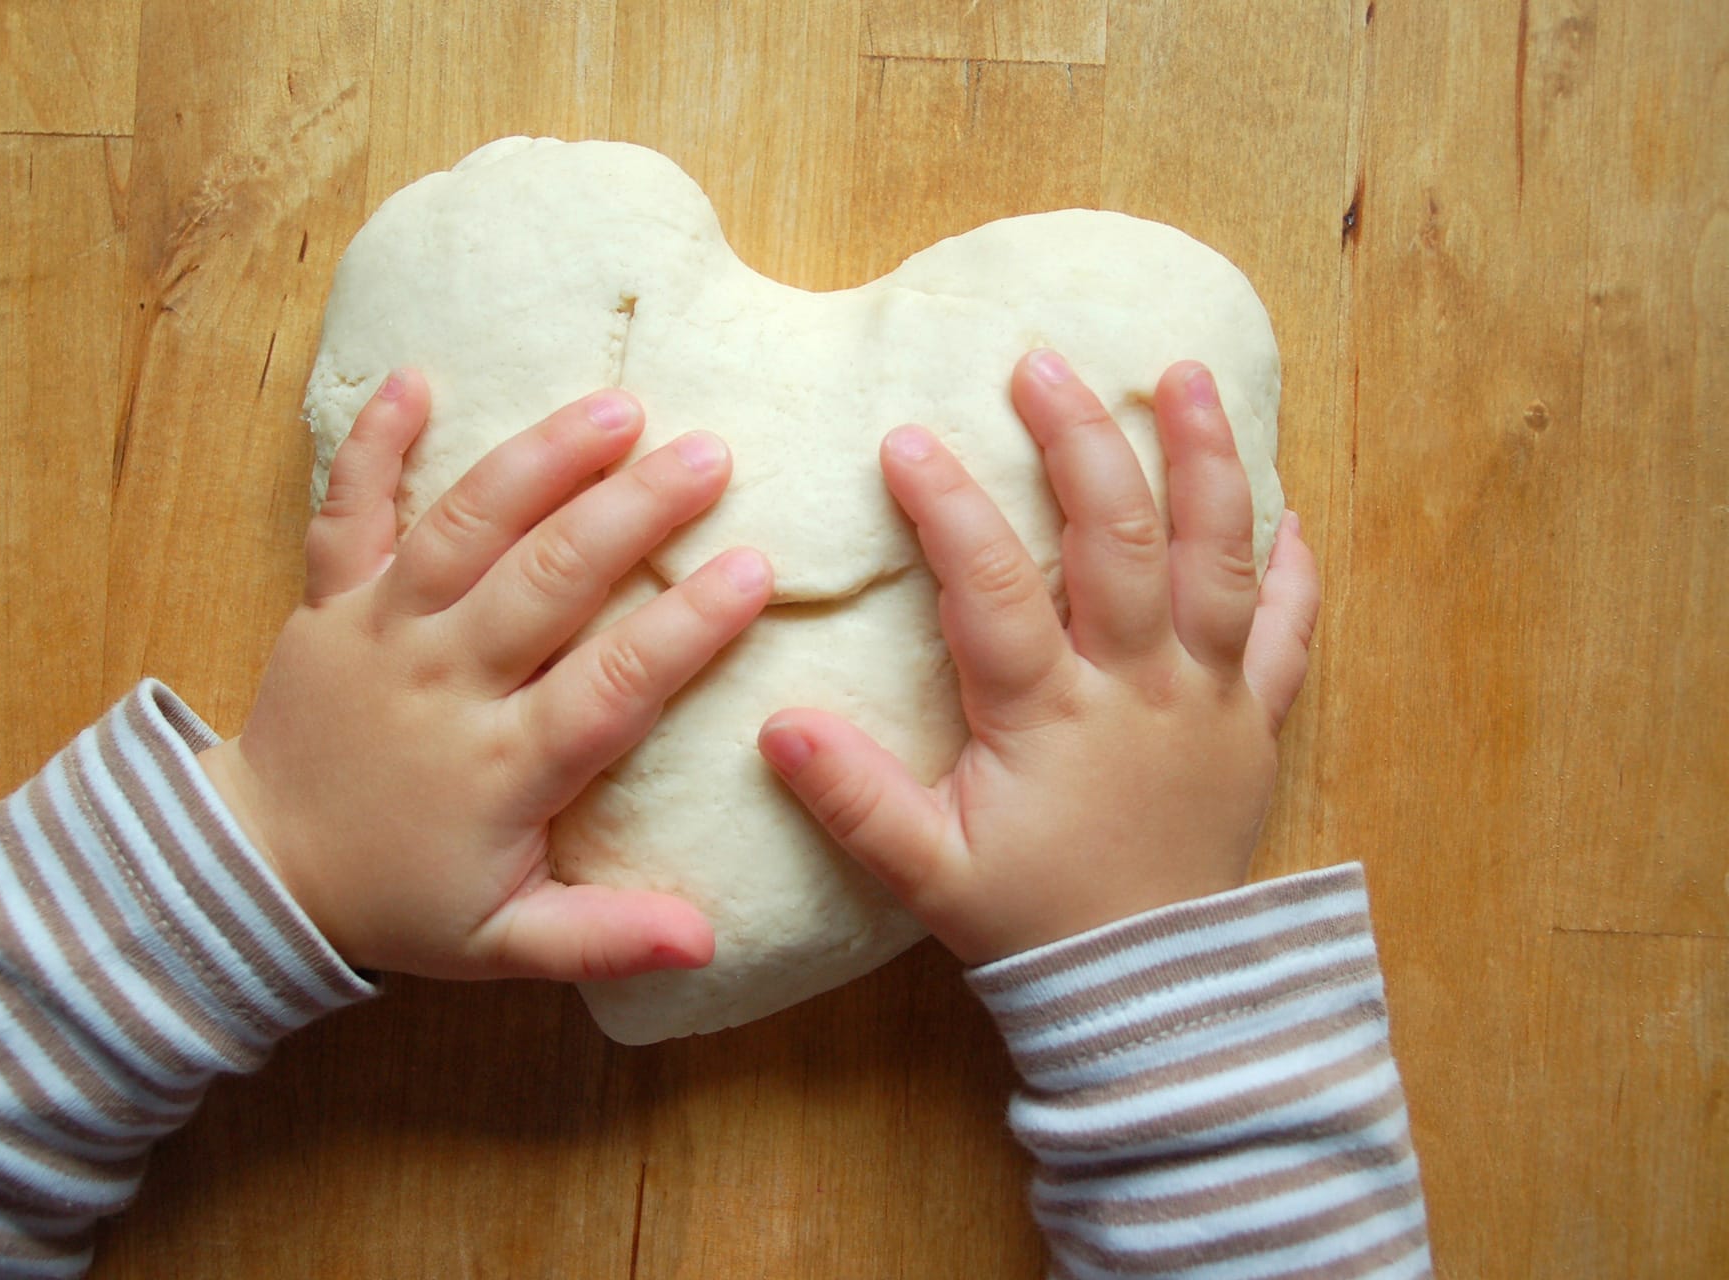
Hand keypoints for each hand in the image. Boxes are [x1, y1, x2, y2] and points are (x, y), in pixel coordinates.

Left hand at [199, 371, 772, 979]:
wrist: (255, 873)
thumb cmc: (399, 900)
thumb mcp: (502, 943)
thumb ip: (603, 937)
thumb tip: (706, 943)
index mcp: (499, 767)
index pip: (608, 688)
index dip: (682, 629)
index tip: (751, 570)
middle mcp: (442, 683)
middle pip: (544, 582)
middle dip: (630, 513)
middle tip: (707, 455)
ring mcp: (378, 631)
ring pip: (462, 530)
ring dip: (538, 460)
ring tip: (614, 407)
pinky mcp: (328, 602)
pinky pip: (346, 512)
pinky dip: (373, 444)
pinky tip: (418, 377)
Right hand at [757, 352, 1319, 964]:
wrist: (1150, 994)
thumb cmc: (1032, 923)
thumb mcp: (926, 871)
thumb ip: (853, 799)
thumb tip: (776, 728)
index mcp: (1051, 714)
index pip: (994, 586)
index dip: (948, 507)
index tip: (905, 440)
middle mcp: (1140, 687)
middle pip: (1117, 538)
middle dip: (1080, 440)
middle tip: (1043, 365)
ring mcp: (1210, 697)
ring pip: (1217, 558)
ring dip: (1204, 461)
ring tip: (1184, 376)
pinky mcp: (1256, 722)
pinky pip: (1289, 632)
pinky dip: (1292, 567)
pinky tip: (1286, 510)